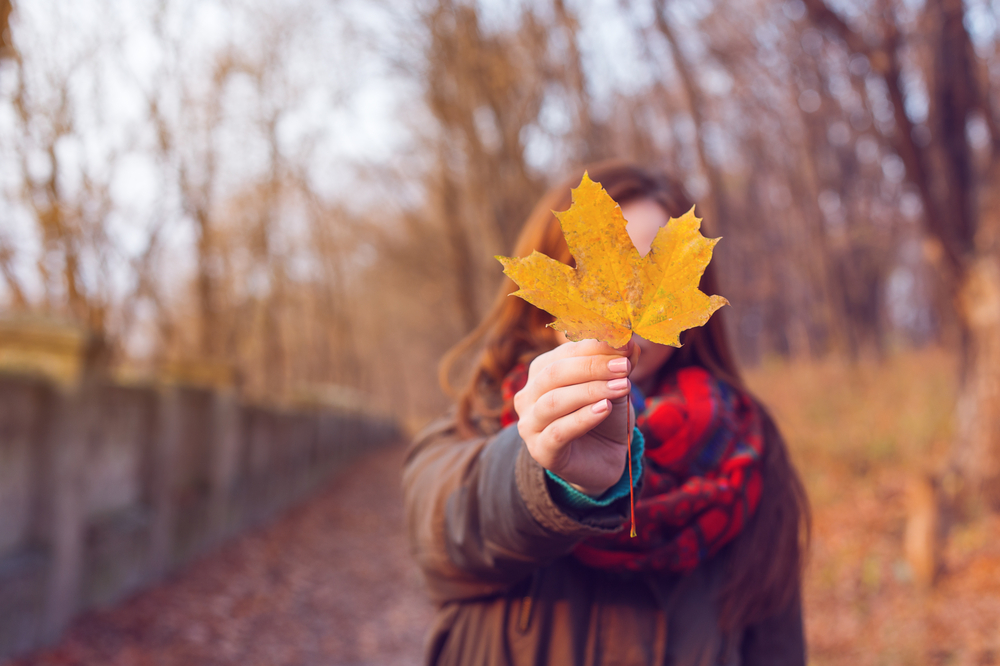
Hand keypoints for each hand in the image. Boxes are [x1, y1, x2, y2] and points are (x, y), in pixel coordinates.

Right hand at [514, 339, 638, 496]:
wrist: (604, 459)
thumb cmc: (604, 417)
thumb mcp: (614, 386)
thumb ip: (619, 364)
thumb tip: (630, 341)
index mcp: (542, 372)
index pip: (565, 352)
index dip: (595, 345)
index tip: (626, 343)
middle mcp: (528, 396)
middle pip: (554, 373)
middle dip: (592, 366)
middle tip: (624, 365)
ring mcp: (530, 424)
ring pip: (554, 401)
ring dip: (590, 391)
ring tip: (622, 387)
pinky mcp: (541, 450)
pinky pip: (558, 431)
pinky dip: (583, 418)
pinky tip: (605, 409)